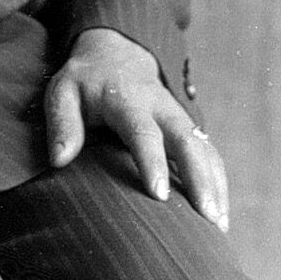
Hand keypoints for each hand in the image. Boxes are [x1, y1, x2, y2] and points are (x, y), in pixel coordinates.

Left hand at [44, 28, 228, 230]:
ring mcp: (178, 117)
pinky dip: (219, 182)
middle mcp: (160, 108)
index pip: (143, 132)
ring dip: (215, 185)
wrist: (116, 54)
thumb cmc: (85, 81)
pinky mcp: (187, 129)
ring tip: (219, 226)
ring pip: (204, 148)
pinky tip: (221, 215)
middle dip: (199, 178)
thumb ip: (62, 123)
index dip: (153, 162)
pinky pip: (209, 154)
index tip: (160, 194)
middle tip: (207, 216)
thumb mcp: (63, 92)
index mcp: (127, 100)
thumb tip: (59, 160)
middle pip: (186, 141)